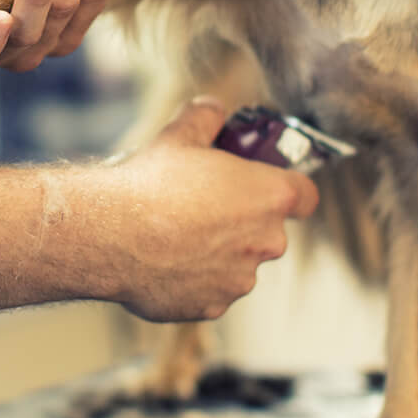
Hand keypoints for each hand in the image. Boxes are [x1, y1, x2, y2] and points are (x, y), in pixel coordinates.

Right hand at [97, 98, 319, 321]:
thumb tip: (213, 109)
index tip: (268, 188)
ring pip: (238, 264)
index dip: (290, 190)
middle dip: (242, 223)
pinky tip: (163, 262)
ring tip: (175, 237)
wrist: (111, 234)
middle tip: (203, 208)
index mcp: (270, 196)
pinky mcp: (213, 307)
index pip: (306, 196)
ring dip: (217, 253)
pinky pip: (210, 291)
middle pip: (268, 231)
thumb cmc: (151, 183)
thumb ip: (206, 116)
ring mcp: (240, 279)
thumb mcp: (180, 133)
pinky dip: (194, 281)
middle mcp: (266, 242)